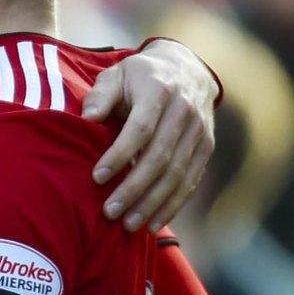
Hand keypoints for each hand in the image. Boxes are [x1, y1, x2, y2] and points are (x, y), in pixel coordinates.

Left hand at [81, 40, 217, 230]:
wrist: (187, 69)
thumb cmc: (139, 76)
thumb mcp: (116, 74)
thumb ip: (100, 95)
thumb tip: (87, 118)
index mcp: (159, 92)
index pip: (140, 129)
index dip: (119, 155)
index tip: (97, 178)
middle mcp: (184, 113)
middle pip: (160, 158)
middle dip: (134, 188)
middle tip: (110, 211)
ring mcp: (199, 132)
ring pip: (178, 174)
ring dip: (153, 203)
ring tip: (128, 225)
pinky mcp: (206, 147)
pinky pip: (191, 180)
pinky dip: (173, 204)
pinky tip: (153, 222)